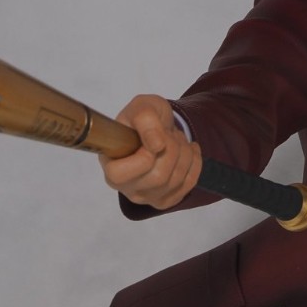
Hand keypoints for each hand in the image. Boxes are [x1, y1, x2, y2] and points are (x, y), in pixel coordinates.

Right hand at [99, 94, 202, 209]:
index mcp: (111, 167)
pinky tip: (188, 150)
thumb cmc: (143, 119)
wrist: (158, 128)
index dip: (144, 155)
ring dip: (185, 153)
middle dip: (172, 150)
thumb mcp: (141, 106)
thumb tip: (157, 145)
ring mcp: (147, 197)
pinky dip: (195, 162)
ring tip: (177, 139)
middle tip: (169, 134)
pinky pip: (189, 184)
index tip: (154, 138)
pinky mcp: (166, 200)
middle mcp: (126, 188)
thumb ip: (145, 119)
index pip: (121, 175)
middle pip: (157, 178)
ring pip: (176, 181)